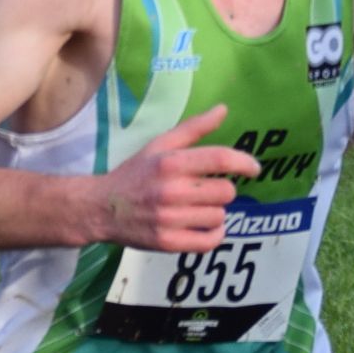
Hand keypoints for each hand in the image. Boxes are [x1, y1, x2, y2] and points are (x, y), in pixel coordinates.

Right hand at [94, 103, 260, 252]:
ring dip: (213, 212)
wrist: (100, 208)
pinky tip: (204, 227)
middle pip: (225, 191)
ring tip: (196, 208)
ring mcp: (169, 219)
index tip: (254, 168)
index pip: (219, 159)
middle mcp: (171, 191)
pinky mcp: (168, 243)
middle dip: (221, 189)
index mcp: (170, 163)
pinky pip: (210, 241)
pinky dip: (214, 235)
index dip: (244, 162)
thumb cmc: (133, 174)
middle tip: (205, 190)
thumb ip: (193, 128)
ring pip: (219, 216)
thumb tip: (223, 109)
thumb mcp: (158, 145)